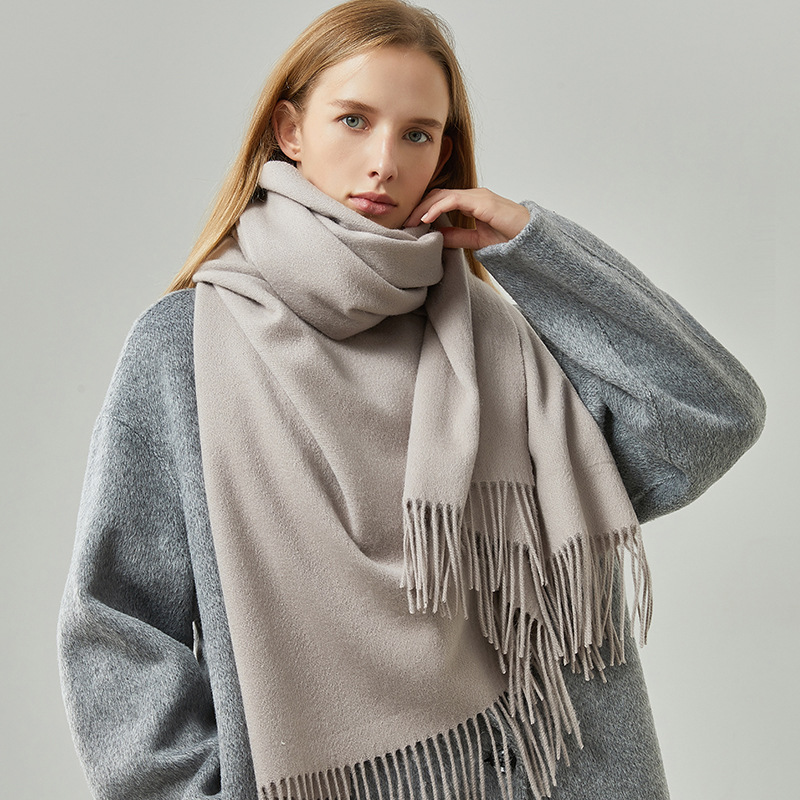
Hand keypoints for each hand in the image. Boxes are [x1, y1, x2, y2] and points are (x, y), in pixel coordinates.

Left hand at [404, 188, 529, 248]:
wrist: (531, 238)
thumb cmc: (510, 237)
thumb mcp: (477, 240)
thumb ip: (458, 236)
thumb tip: (438, 236)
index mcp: (471, 202)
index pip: (441, 200)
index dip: (424, 210)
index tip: (411, 224)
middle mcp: (473, 195)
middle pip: (438, 194)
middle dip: (419, 207)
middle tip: (405, 222)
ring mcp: (477, 196)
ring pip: (442, 195)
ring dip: (424, 207)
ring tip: (412, 221)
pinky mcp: (482, 201)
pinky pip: (453, 199)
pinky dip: (437, 207)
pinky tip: (427, 218)